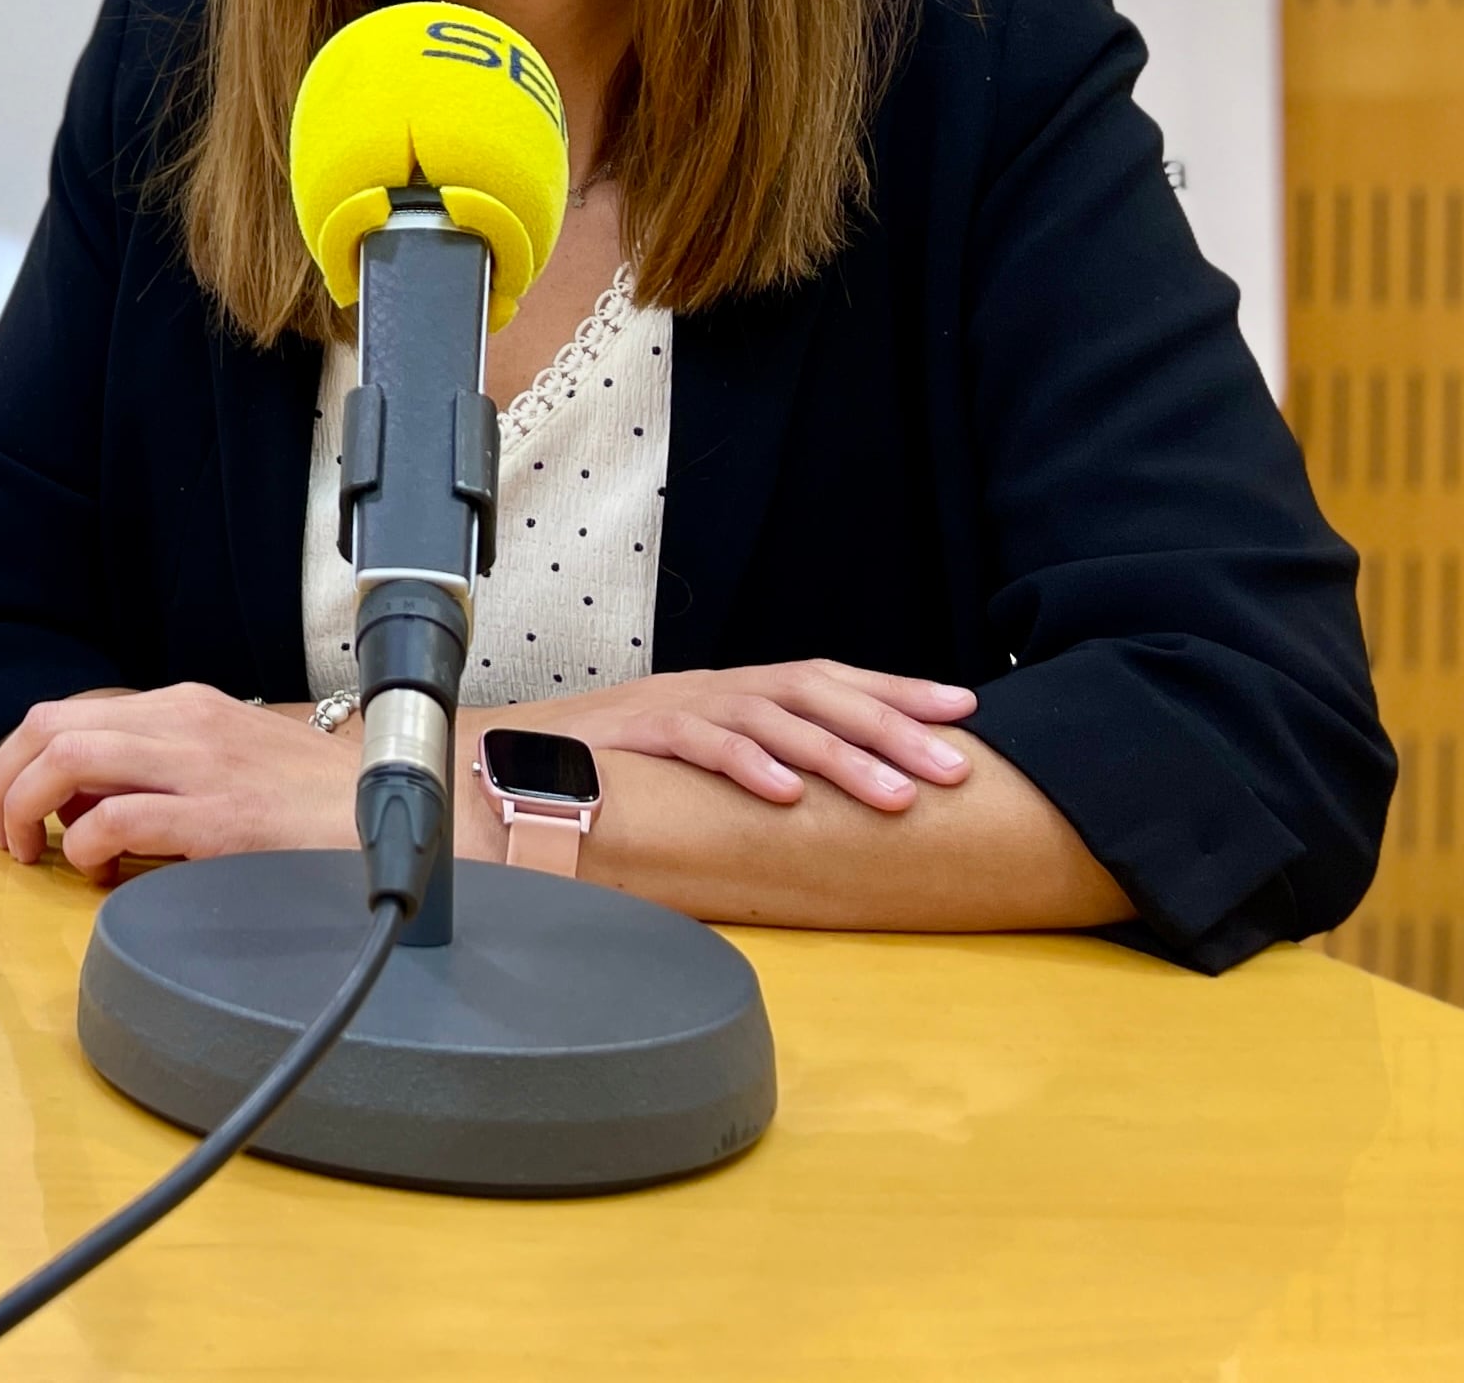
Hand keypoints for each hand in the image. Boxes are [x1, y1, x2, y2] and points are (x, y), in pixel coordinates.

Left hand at [0, 684, 356, 881]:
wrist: (406, 814)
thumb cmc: (318, 802)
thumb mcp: (231, 761)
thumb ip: (163, 770)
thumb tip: (87, 808)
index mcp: (184, 706)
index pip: (67, 714)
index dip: (21, 762)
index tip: (16, 809)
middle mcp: (184, 722)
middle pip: (50, 727)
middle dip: (6, 780)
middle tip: (8, 837)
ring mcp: (200, 767)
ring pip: (68, 759)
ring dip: (27, 807)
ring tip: (35, 853)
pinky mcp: (219, 819)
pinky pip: (117, 819)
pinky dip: (87, 848)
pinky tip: (101, 875)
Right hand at [511, 661, 977, 812]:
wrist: (509, 758)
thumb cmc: (611, 766)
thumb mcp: (695, 757)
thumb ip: (753, 762)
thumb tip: (833, 796)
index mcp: (732, 690)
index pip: (825, 677)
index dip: (894, 690)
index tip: (963, 707)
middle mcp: (713, 688)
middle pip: (813, 690)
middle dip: (891, 726)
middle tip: (953, 767)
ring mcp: (675, 705)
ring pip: (769, 714)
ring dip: (839, 754)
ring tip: (895, 795)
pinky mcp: (635, 733)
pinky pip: (698, 741)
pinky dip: (746, 763)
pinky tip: (786, 793)